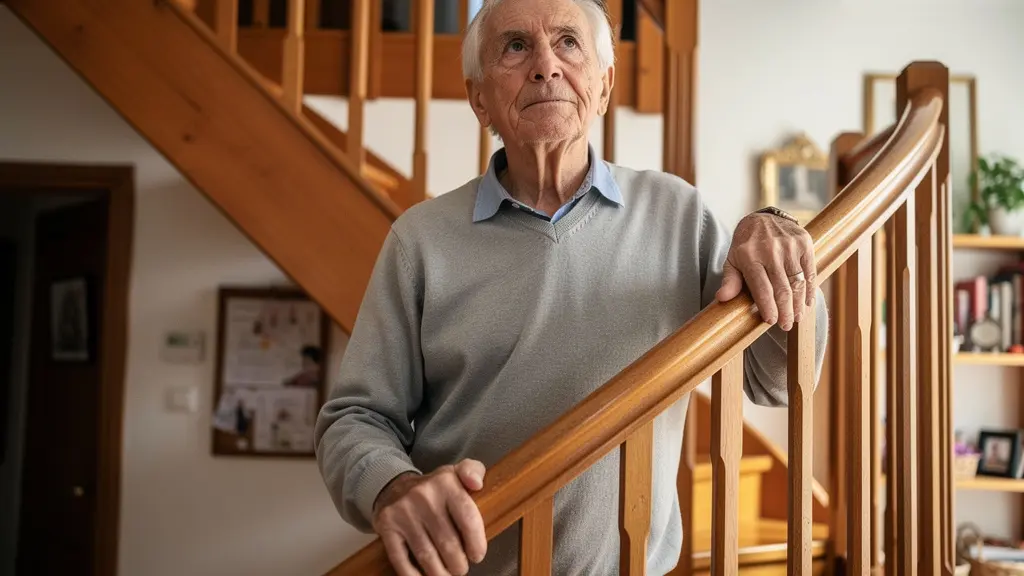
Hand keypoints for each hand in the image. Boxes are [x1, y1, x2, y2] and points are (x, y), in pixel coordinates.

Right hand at [373, 459, 487, 575]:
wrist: (392, 486)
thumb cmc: (433, 488)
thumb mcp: (455, 472)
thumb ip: (473, 471)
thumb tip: (477, 484)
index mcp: (445, 483)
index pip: (467, 518)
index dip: (476, 543)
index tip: (477, 555)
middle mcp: (423, 496)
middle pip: (448, 542)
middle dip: (458, 563)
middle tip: (460, 568)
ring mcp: (403, 512)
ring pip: (427, 555)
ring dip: (439, 573)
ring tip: (446, 575)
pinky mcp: (387, 527)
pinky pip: (401, 559)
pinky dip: (413, 575)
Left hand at [715, 213, 815, 330]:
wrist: (763, 218)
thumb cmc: (745, 246)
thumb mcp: (732, 260)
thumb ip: (729, 280)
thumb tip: (721, 298)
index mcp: (749, 255)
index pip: (760, 287)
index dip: (767, 306)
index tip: (771, 321)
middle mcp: (770, 250)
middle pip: (781, 288)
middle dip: (785, 311)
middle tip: (786, 325)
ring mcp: (789, 246)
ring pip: (797, 282)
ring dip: (798, 304)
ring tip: (797, 318)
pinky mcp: (804, 243)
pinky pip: (810, 271)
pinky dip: (809, 289)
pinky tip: (807, 302)